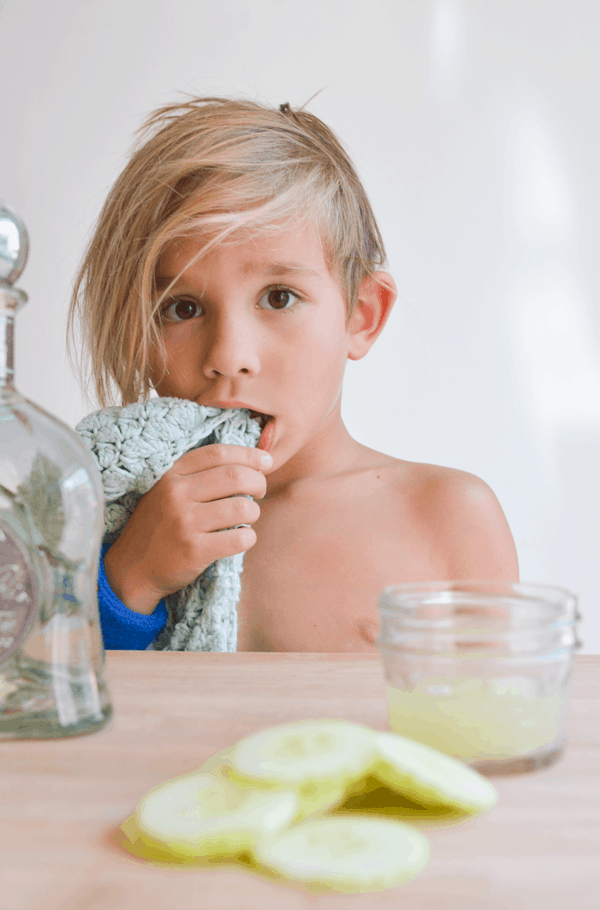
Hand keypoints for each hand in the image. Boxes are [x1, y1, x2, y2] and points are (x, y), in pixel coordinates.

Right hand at [103, 444, 271, 613]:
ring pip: (242, 507)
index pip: (218, 453)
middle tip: (260, 491)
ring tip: (246, 518)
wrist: (132, 569)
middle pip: (235, 476)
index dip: (249, 454)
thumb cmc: (160, 526)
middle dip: (258, 482)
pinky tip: (241, 538)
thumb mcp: (168, 491)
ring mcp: (184, 522)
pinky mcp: (194, 550)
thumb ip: (199, 474)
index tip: (266, 461)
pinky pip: (240, 538)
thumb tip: (252, 461)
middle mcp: (176, 494)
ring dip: (254, 512)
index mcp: (171, 475)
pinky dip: (249, 537)